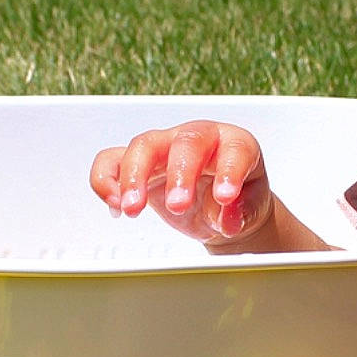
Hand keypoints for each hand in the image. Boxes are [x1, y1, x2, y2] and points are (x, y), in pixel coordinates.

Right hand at [89, 121, 273, 245]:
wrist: (222, 207)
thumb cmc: (240, 200)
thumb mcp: (250, 209)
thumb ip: (239, 212)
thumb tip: (227, 218)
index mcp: (234, 144)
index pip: (233, 149)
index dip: (229, 171)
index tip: (226, 197)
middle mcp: (198, 138)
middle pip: (184, 142)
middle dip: (179, 174)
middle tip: (177, 205)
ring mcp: (166, 147)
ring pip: (143, 145)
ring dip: (134, 177)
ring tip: (132, 209)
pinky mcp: (140, 163)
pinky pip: (111, 160)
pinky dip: (106, 180)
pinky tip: (116, 206)